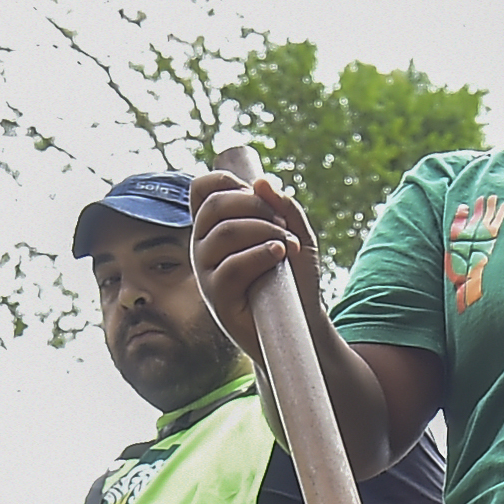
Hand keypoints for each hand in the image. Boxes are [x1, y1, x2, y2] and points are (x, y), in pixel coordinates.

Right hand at [187, 169, 317, 354]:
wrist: (301, 323)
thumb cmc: (294, 278)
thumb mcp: (297, 234)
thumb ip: (284, 207)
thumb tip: (262, 182)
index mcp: (215, 227)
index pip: (202, 189)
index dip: (227, 181)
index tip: (258, 195)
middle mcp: (204, 246)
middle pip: (215, 205)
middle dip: (257, 207)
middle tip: (283, 225)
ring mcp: (206, 272)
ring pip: (225, 233)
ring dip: (265, 231)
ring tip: (289, 246)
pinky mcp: (216, 297)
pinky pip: (231, 266)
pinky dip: (260, 255)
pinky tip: (280, 255)